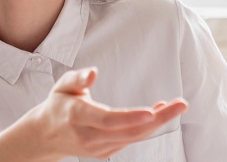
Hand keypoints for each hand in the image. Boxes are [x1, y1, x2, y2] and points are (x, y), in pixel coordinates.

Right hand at [0, 68, 187, 161]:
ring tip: (176, 106)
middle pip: (129, 131)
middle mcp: (89, 137)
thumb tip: (94, 73)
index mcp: (78, 117)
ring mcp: (98, 148)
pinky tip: (158, 112)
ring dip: (158, 123)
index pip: (108, 120)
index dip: (131, 117)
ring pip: (133, 137)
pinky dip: (147, 127)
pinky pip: (130, 140)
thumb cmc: (58, 104)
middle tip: (182, 104)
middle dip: (159, 119)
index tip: (152, 111)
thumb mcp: (62, 85)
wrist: (44, 136)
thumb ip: (78, 78)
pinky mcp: (105, 153)